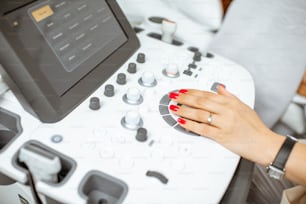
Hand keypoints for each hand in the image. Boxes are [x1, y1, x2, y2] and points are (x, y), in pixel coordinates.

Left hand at [169, 86, 283, 164]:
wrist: (264, 144)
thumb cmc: (254, 126)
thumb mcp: (243, 106)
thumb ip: (229, 96)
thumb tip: (219, 88)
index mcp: (230, 102)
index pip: (206, 94)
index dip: (192, 92)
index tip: (182, 91)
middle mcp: (226, 111)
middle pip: (200, 101)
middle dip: (184, 98)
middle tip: (174, 97)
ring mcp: (224, 123)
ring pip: (199, 114)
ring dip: (184, 110)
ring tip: (174, 108)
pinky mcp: (222, 136)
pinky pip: (202, 129)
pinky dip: (190, 125)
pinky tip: (181, 122)